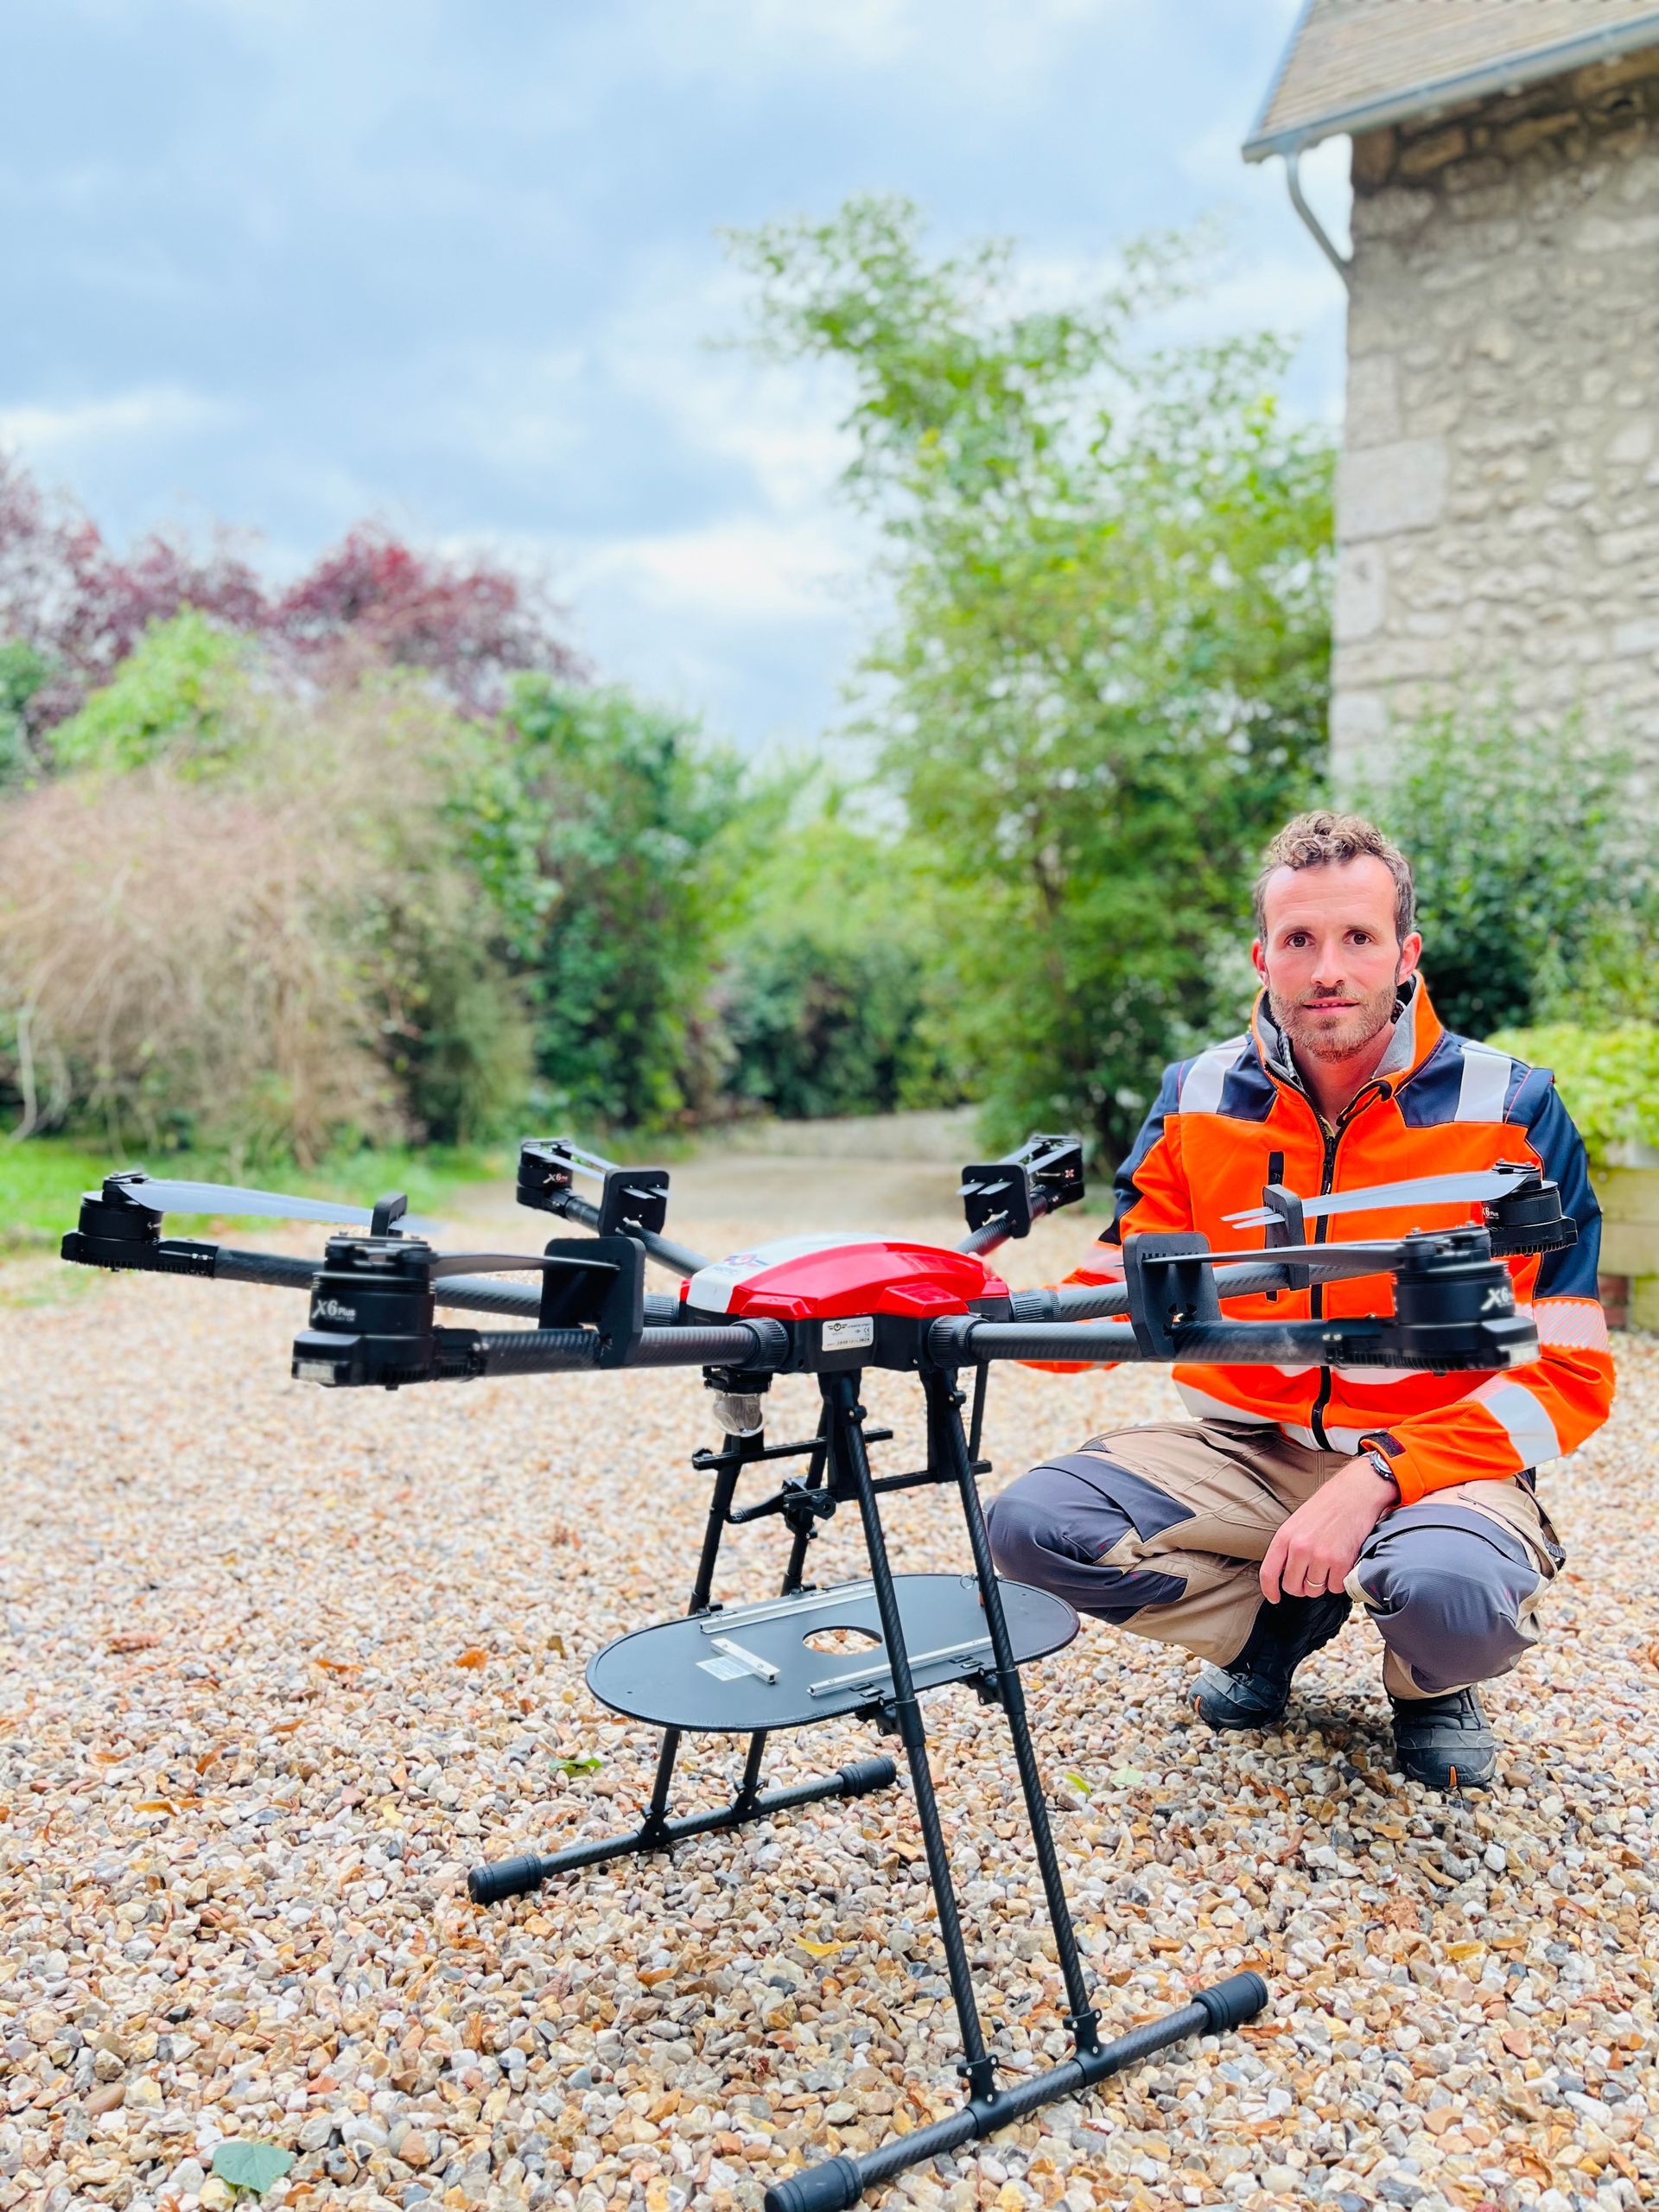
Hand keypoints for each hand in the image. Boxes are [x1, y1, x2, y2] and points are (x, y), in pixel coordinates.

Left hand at [1260, 1460, 1392, 1603]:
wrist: (1355, 1493)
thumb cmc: (1327, 1506)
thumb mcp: (1297, 1522)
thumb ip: (1288, 1547)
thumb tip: (1285, 1573)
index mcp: (1285, 1536)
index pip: (1269, 1572)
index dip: (1270, 1590)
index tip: (1275, 1597)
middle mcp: (1300, 1548)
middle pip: (1293, 1587)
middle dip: (1302, 1587)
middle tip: (1312, 1575)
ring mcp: (1321, 1556)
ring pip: (1315, 1590)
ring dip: (1322, 1583)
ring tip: (1329, 1564)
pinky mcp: (1341, 1562)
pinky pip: (1336, 1587)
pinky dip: (1339, 1581)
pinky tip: (1342, 1564)